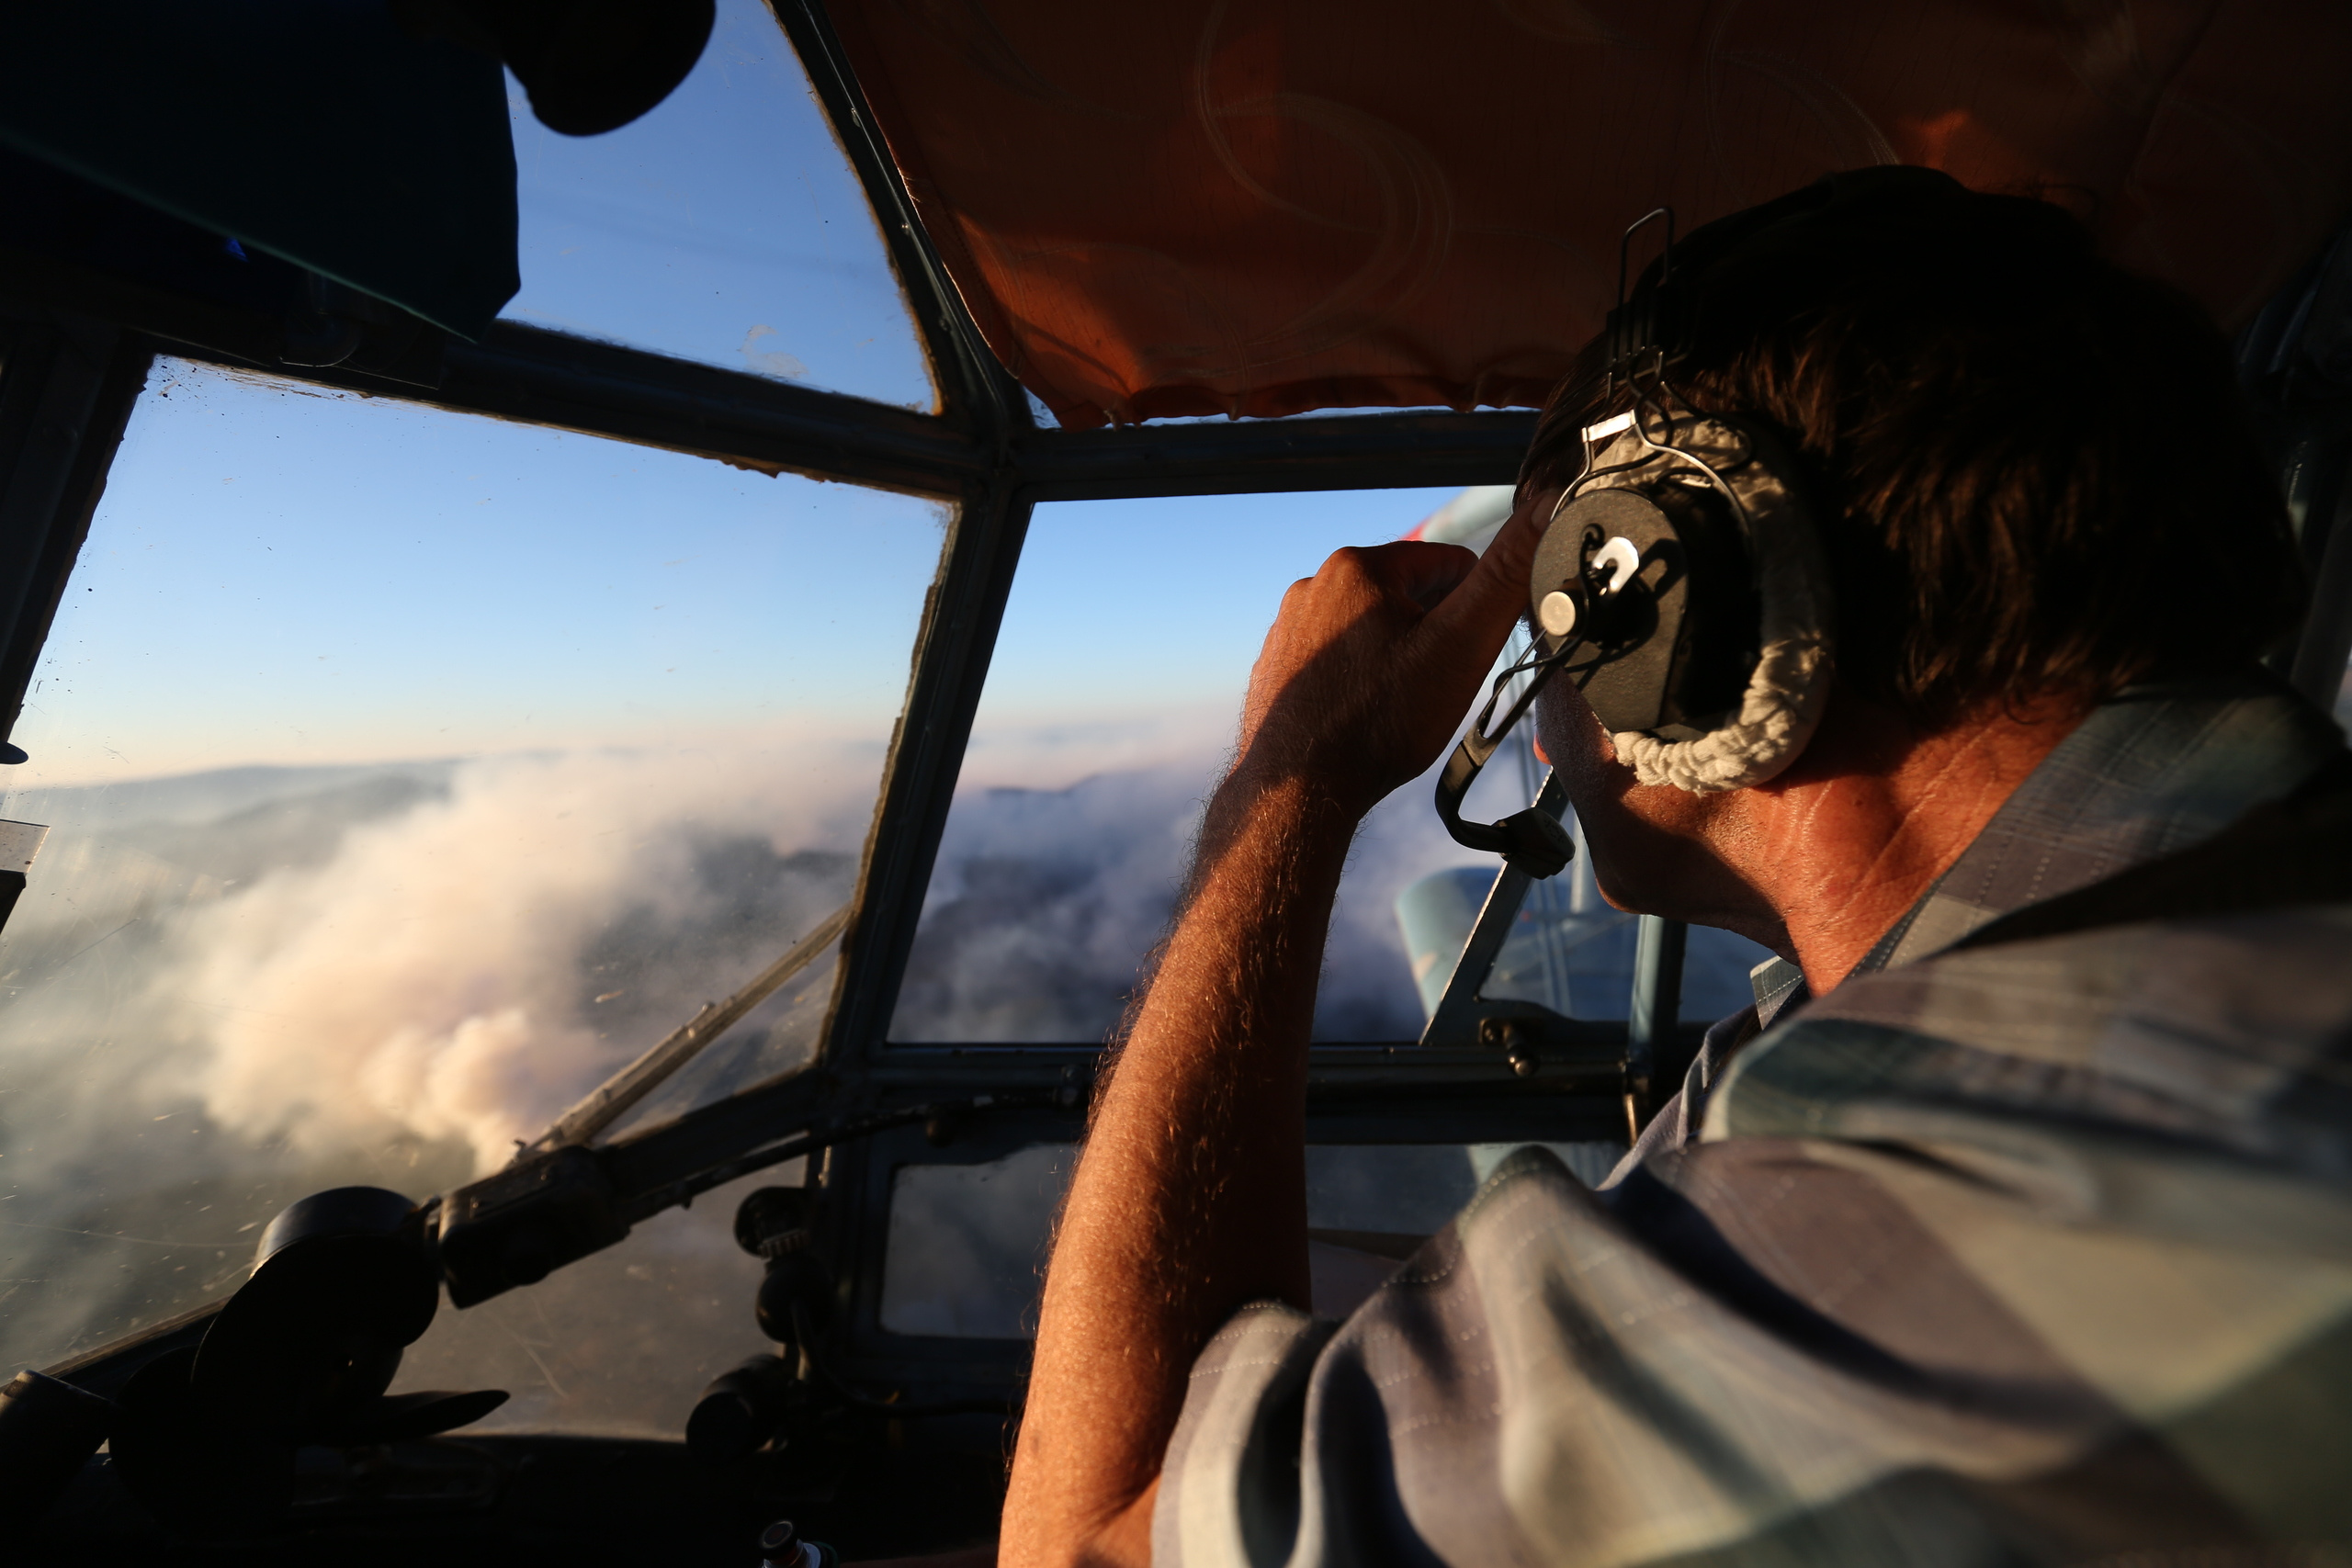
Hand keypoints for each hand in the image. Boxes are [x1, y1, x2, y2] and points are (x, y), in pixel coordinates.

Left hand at [1230, 492, 1548, 815]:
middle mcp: (1313, 585)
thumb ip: (1505, 576)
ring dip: (1398, 657)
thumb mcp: (1459, 644)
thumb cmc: (1379, 721)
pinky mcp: (1278, 666)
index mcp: (1358, 565)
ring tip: (1403, 704)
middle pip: (1408, 597)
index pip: (1451, 563)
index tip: (1478, 649)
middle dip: (1435, 634)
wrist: (1297, 791)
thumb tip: (1546, 507)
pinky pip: (1338, 660)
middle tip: (1441, 684)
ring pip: (1372, 629)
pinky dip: (1361, 680)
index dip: (1479, 605)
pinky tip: (1368, 715)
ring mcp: (1289, 627)